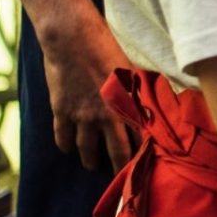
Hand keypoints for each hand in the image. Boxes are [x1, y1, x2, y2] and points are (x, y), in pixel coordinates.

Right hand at [33, 6, 134, 170]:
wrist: (72, 37)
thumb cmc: (106, 47)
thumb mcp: (130, 69)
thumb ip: (138, 91)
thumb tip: (154, 102)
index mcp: (127, 104)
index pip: (140, 138)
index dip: (143, 153)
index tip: (146, 165)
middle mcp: (106, 115)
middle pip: (116, 152)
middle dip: (120, 168)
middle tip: (121, 179)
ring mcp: (82, 115)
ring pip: (87, 149)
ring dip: (90, 159)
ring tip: (92, 164)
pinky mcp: (61, 111)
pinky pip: (63, 137)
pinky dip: (66, 146)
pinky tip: (68, 148)